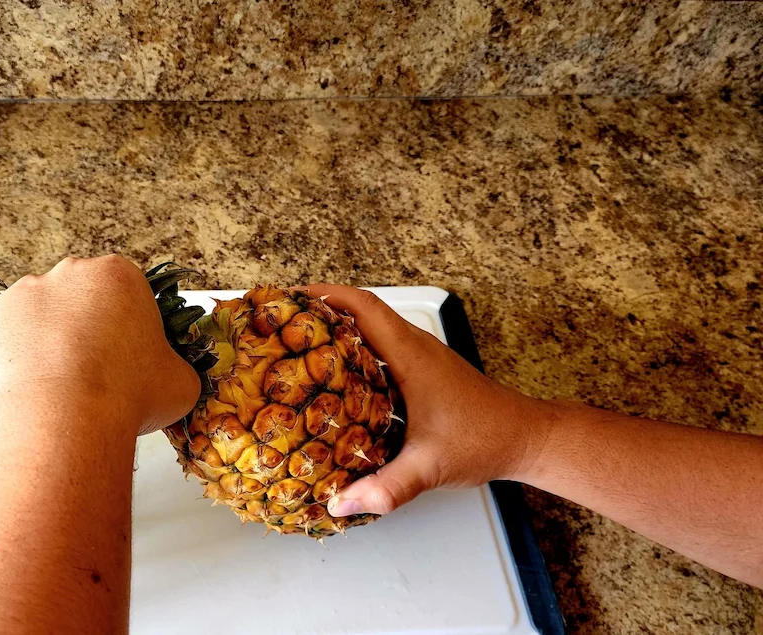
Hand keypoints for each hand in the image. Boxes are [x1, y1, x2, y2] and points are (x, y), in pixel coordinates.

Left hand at [0, 255, 200, 434]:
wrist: (66, 419)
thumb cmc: (130, 395)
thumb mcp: (181, 381)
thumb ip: (174, 366)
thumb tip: (169, 375)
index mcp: (120, 274)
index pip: (126, 294)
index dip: (128, 328)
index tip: (127, 357)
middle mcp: (72, 270)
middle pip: (81, 298)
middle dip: (86, 327)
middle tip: (94, 370)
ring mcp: (28, 290)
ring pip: (43, 313)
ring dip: (51, 337)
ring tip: (60, 381)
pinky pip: (8, 332)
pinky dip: (17, 352)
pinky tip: (33, 381)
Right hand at [305, 285, 549, 516]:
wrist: (525, 438)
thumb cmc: (486, 439)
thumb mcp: (430, 467)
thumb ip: (387, 488)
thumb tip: (341, 504)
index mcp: (411, 356)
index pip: (363, 306)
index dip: (325, 295)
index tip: (292, 296)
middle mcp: (414, 347)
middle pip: (360, 311)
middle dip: (321, 310)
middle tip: (284, 323)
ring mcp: (420, 357)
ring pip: (371, 329)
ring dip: (337, 330)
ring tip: (299, 348)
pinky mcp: (424, 371)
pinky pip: (381, 348)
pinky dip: (354, 351)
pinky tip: (336, 380)